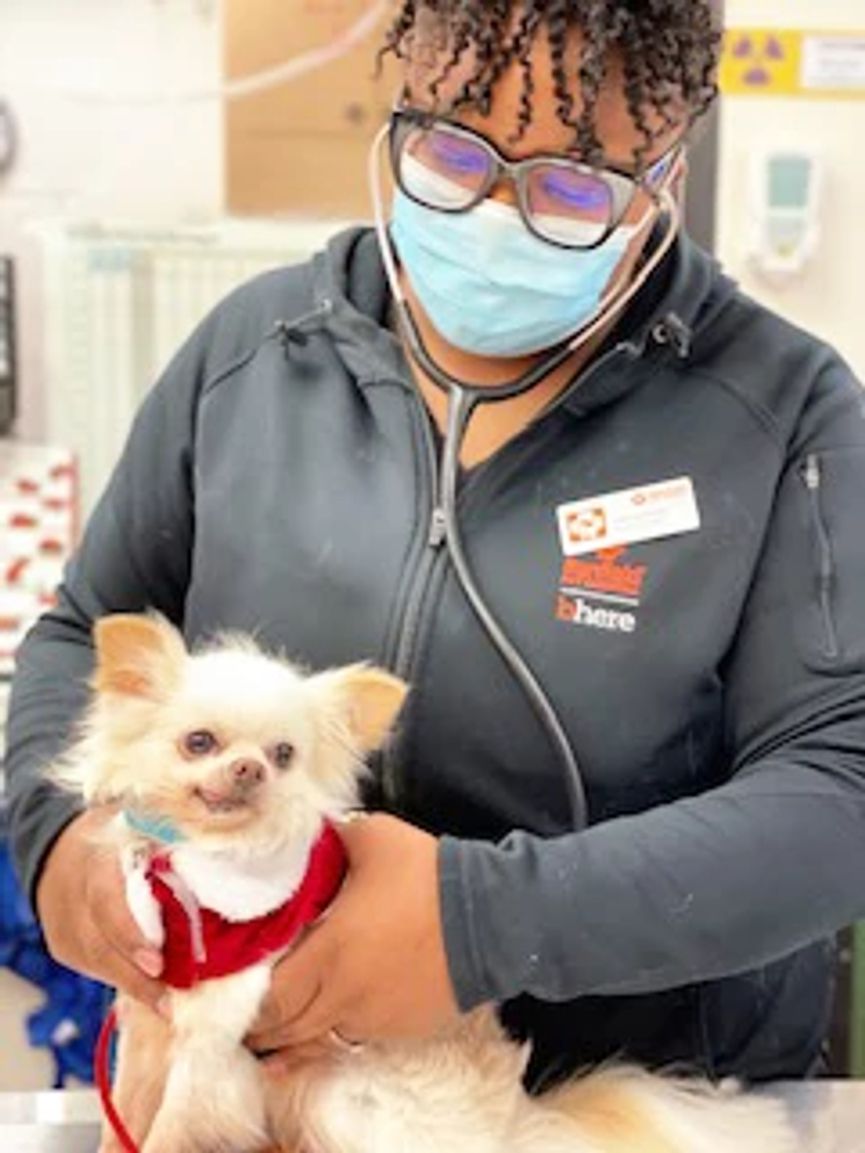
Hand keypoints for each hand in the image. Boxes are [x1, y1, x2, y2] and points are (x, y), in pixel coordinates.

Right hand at [36, 809, 164, 1011]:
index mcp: (95, 859)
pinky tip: (147, 990)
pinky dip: (121, 977)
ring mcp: (62, 925)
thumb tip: (220, 848)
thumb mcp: (141, 820)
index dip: (130, 937)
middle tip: (168, 1003)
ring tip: (166, 1004)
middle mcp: (72, 896)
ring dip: (131, 985)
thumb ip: (174, 834)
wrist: (58, 848)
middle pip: (98, 945)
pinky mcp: (63, 946)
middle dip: (134, 978)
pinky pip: (91, 966)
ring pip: (94, 962)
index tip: (158, 964)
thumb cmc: (116, 832)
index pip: (106, 903)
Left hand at [247, 814, 460, 1062]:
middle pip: (288, 1029)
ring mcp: (374, 1017)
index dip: (247, 1003)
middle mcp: (345, 994)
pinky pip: (355, 1037)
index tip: (233, 995)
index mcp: (330, 950)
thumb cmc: (428, 875)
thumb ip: (334, 837)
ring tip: (278, 1027)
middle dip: (263, 1028)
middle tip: (246, 1019)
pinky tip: (327, 1023)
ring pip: (318, 1039)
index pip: (271, 997)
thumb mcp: (375, 838)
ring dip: (295, 1035)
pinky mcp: (400, 1028)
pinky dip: (335, 1031)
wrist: (490, 916)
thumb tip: (311, 833)